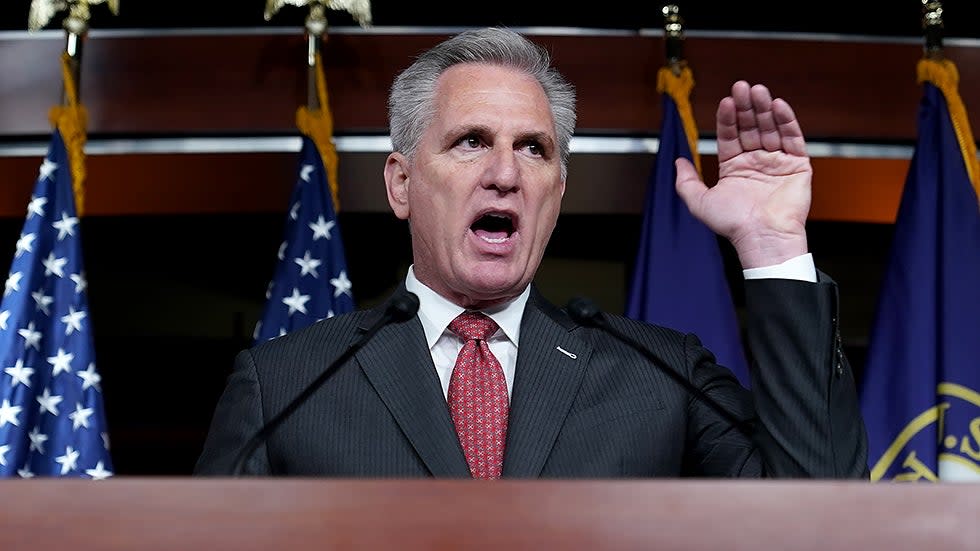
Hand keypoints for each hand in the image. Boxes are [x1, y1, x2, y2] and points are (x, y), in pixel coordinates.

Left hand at [675, 80, 811, 268]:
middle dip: (746, 107)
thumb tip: (677, 161)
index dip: (728, 118)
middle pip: (750, 127)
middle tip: (741, 87)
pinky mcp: (797, 165)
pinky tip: (778, 105)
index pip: (730, 135)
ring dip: (764, 108)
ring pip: (770, 128)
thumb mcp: (700, 202)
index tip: (725, 101)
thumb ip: (686, 182)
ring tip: (758, 90)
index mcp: (734, 167)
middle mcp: (755, 161)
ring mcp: (777, 161)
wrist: (762, 237)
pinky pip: (792, 138)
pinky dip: (786, 121)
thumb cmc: (733, 224)